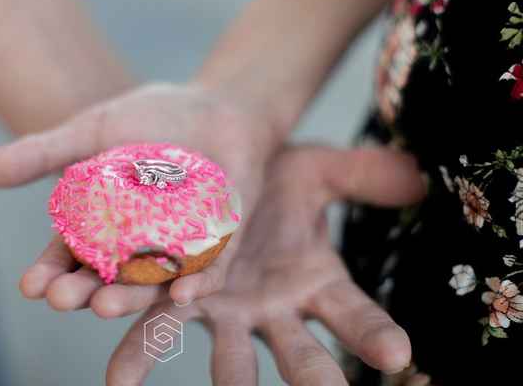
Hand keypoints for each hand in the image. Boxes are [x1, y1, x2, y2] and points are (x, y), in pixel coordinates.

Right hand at [0, 82, 277, 308]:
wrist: (217, 104)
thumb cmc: (151, 117)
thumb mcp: (90, 132)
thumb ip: (40, 155)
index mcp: (102, 227)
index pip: (69, 258)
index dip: (49, 273)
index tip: (30, 285)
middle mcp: (137, 246)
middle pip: (107, 277)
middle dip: (84, 292)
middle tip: (63, 299)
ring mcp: (180, 247)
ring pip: (152, 281)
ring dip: (131, 296)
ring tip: (107, 306)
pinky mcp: (222, 243)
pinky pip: (210, 269)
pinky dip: (198, 282)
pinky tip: (184, 293)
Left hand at [105, 145, 425, 384]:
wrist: (225, 174)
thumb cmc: (278, 180)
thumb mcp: (319, 170)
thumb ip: (362, 176)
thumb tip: (418, 175)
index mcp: (317, 284)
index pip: (356, 315)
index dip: (374, 335)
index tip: (398, 356)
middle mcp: (276, 310)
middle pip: (298, 353)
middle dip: (309, 375)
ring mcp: (228, 312)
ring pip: (225, 353)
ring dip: (223, 378)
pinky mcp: (181, 301)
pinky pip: (158, 322)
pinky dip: (139, 339)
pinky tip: (117, 365)